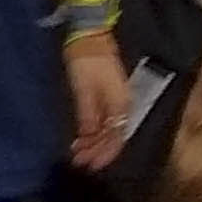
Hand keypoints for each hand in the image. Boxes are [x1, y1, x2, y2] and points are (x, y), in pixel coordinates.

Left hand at [62, 28, 132, 171]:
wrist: (90, 37)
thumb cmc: (86, 61)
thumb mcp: (84, 89)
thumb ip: (88, 114)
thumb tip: (89, 137)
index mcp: (120, 105)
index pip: (115, 138)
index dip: (103, 154)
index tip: (87, 165)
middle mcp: (122, 106)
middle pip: (113, 136)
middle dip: (97, 152)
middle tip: (78, 162)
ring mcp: (116, 101)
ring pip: (109, 130)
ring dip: (95, 144)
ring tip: (78, 153)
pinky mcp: (108, 95)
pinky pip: (105, 121)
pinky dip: (94, 131)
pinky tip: (83, 137)